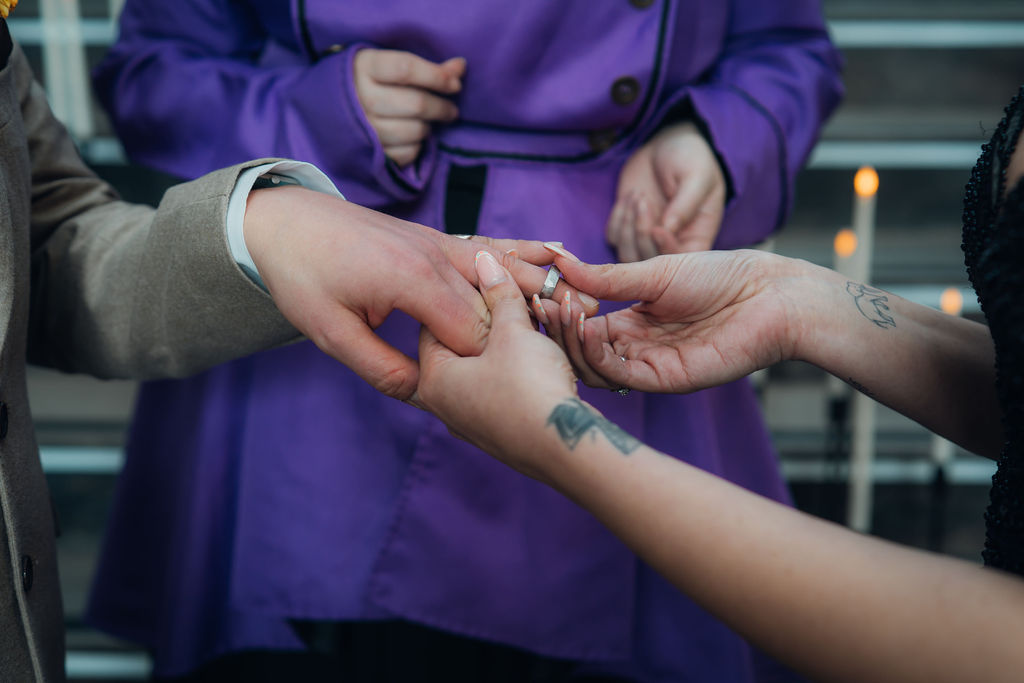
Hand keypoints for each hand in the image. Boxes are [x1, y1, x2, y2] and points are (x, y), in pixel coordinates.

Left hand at [243, 187, 596, 400]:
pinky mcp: (440, 239)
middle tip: (580, 343)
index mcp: (412, 282)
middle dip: (536, 325)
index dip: (493, 362)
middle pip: (500, 299)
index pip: (473, 330)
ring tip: (588, 302)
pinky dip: (525, 250)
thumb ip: (380, 367)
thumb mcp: (330, 333)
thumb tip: (419, 393)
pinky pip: (492, 243)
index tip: (513, 386)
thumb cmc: (303, 276)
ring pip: (506, 264)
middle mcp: (437, 257)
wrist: (287, 218)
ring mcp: (442, 243)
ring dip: (544, 286)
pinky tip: (556, 253)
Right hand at [353, 48, 465, 166]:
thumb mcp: (389, 65)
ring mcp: (363, 128)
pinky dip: (416, 147)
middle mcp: (360, 97)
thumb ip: (426, 68)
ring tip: (426, 122)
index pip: (406, 69)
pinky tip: (411, 137)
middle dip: (441, 108)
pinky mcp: (368, 154)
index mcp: (364, 67)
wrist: (329, 108)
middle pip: (415, 104)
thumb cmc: (371, 82)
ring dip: (427, 128)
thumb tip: (460, 68)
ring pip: (414, 131)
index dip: (436, 76)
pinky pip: (406, 153)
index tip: (455, 84)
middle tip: (451, 110)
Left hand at [417, 251, 578, 479]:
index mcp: (434, 378)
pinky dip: (513, 368)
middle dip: (486, 318)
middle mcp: (446, 404)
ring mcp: (472, 423)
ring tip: (528, 323)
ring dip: (503, 345)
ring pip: (482, 369)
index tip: (488, 278)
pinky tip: (535, 355)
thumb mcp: (514, 331)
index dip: (462, 294)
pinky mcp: (500, 433)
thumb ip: (499, 294)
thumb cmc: (530, 388)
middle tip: (510, 295)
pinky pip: (500, 389)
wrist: (568, 448)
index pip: (434, 321)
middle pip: (459, 346)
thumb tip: (485, 262)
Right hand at [538, 247, 805, 392]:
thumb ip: (608, 278)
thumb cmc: (722, 276)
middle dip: (556, 330)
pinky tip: (584, 330)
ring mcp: (650, 365)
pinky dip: (596, 356)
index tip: (535, 293)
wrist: (770, 294)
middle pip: (581, 352)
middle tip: (538, 306)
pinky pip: (620, 377)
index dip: (558, 313)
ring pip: (594, 369)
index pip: (581, 326)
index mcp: (632, 321)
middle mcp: (637, 347)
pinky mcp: (666, 380)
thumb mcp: (655, 272)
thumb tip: (560, 263)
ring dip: (570, 343)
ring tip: (559, 312)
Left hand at [606, 122, 725, 260]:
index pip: (681, 261)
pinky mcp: (626, 227)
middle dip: (641, 233)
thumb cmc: (690, 158)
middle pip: (649, 263)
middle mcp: (671, 243)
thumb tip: (668, 229)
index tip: (658, 228)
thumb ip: (686, 202)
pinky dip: (617, 218)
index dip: (666, 251)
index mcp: (697, 237)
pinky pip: (613, 238)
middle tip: (643, 199)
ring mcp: (646, 238)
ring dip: (626, 227)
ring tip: (637, 196)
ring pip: (627, 255)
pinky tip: (629, 195)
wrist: (666, 142)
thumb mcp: (697, 175)